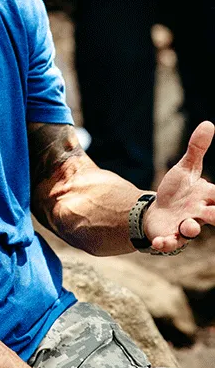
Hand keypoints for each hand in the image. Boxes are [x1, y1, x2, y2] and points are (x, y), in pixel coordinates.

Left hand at [143, 121, 214, 252]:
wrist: (158, 210)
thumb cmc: (178, 191)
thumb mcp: (185, 168)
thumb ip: (197, 149)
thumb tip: (208, 123)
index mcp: (205, 197)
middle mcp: (198, 213)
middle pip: (213, 217)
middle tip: (210, 212)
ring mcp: (184, 227)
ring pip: (192, 231)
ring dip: (191, 229)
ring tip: (189, 226)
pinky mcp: (169, 236)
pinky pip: (169, 243)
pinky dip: (166, 244)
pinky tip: (159, 241)